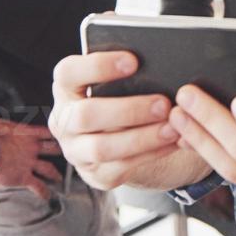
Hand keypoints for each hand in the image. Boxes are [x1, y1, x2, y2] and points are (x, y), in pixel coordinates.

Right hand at [0, 108, 60, 200]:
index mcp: (26, 133)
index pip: (46, 132)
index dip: (53, 135)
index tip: (58, 137)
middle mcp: (32, 148)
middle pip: (52, 149)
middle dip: (59, 152)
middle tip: (66, 155)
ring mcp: (30, 163)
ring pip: (48, 169)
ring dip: (55, 174)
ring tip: (59, 178)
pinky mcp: (24, 177)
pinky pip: (38, 186)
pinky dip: (43, 192)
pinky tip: (47, 196)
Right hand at [48, 51, 186, 189]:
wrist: (123, 135)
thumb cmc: (123, 96)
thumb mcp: (120, 82)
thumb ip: (130, 74)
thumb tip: (160, 67)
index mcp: (66, 88)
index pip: (68, 73)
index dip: (98, 66)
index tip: (133, 61)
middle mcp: (63, 120)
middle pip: (85, 116)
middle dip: (128, 110)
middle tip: (163, 104)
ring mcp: (75, 150)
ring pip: (101, 148)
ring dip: (141, 138)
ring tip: (172, 128)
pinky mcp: (95, 174)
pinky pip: (121, 167)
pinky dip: (151, 154)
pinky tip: (172, 142)